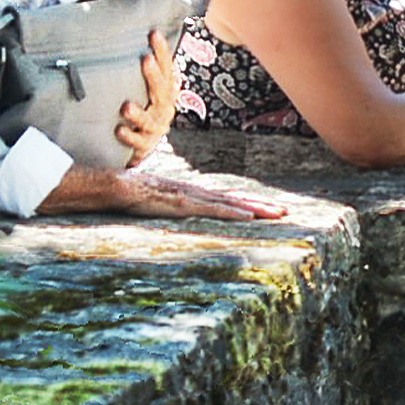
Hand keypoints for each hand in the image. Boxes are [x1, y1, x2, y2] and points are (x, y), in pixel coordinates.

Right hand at [108, 171, 288, 221]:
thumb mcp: (160, 203)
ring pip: (232, 204)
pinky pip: (213, 211)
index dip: (250, 203)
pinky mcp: (184, 205)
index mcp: (194, 193)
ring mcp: (193, 198)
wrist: (118, 186)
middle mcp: (199, 192)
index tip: (269, 208)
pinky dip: (233, 213)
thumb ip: (172, 206)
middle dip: (262, 205)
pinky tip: (249, 217)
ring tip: (277, 214)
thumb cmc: (135, 195)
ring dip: (256, 209)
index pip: (228, 198)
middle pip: (237, 199)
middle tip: (286, 212)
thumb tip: (178, 213)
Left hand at [117, 29, 178, 166]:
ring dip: (139, 114)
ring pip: (150, 120)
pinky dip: (129, 136)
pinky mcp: (145, 144)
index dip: (162, 52)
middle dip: (154, 76)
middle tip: (145, 60)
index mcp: (165, 92)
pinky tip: (119, 130)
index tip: (154, 34)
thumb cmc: (142, 109)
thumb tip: (133, 36)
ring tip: (126, 107)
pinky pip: (138, 142)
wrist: (141, 144)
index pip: (167, 69)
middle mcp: (164, 108)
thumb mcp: (146, 89)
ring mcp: (156, 128)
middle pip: (162, 91)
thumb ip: (143, 70)